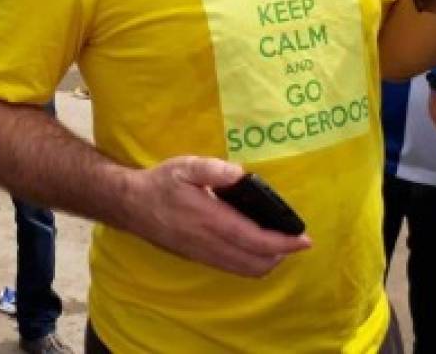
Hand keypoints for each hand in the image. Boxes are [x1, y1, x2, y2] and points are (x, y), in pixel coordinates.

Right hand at [122, 156, 310, 277]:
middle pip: (256, 262)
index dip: (283, 242)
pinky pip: (232, 268)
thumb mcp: (185, 166)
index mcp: (210, 219)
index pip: (255, 239)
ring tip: (280, 244)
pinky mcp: (198, 257)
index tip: (304, 238)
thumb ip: (214, 169)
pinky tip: (254, 247)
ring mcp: (203, 254)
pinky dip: (251, 263)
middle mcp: (209, 243)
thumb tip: (240, 174)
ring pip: (245, 270)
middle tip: (295, 239)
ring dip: (267, 261)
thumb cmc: (161, 183)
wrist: (132, 205)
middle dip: (281, 254)